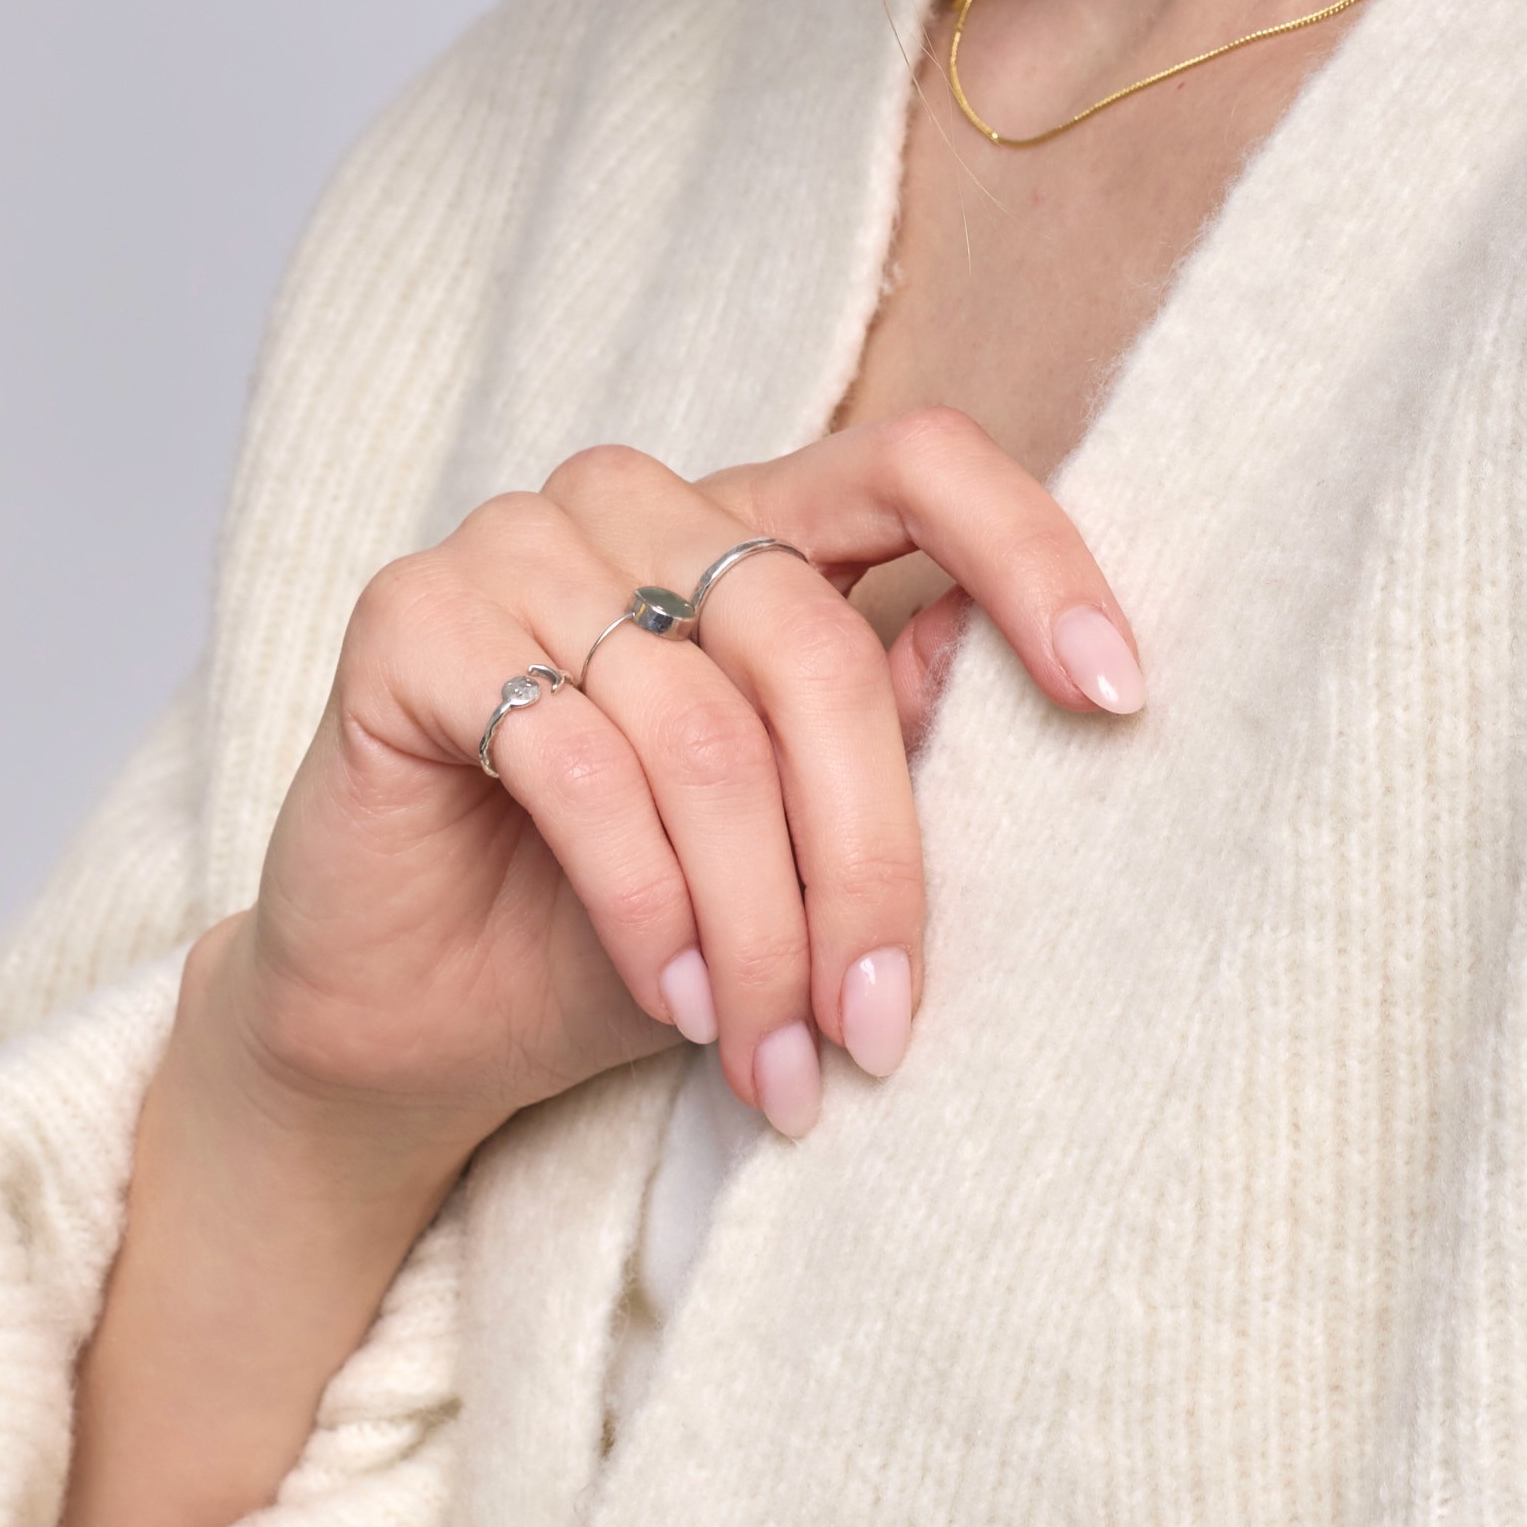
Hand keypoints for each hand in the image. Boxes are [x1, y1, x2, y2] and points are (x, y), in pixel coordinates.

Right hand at [231, 408, 1142, 1154]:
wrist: (408, 1030)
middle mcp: (638, 501)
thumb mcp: (792, 857)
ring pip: (699, 726)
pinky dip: (645, 903)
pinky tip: (675, 1003)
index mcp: (753, 527)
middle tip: (880, 1026)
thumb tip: (1001, 665)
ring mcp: (517, 543)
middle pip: (813, 643)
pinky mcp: (409, 616)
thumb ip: (889, 750)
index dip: (1030, 554)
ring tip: (778, 1063)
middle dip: (867, 858)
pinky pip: (574, 758)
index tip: (1119, 694)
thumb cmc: (622, 935)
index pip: (919, 463)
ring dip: (752, 922)